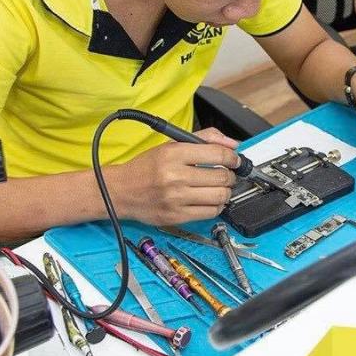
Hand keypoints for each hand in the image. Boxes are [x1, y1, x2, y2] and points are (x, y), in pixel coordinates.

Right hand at [109, 127, 240, 224]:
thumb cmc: (146, 168)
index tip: (234, 160)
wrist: (120, 191)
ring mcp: (176, 198)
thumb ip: (204, 139)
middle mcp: (175, 176)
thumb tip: (232, 144)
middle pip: (221, 177)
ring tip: (219, 188)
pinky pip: (210, 212)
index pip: (217, 154)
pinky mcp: (176, 216)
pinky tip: (210, 200)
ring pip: (219, 196)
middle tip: (227, 175)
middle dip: (230, 176)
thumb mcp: (171, 145)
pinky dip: (216, 206)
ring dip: (225, 192)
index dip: (232, 158)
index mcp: (174, 153)